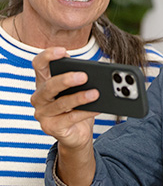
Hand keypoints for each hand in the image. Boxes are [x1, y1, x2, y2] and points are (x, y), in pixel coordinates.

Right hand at [31, 47, 98, 185]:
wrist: (76, 134)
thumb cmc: (77, 107)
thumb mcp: (79, 89)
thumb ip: (83, 78)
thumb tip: (101, 72)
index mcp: (44, 82)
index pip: (39, 65)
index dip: (48, 56)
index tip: (63, 51)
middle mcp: (39, 97)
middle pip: (49, 85)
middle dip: (66, 79)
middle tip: (84, 76)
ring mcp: (43, 113)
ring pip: (61, 103)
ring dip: (80, 98)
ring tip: (96, 93)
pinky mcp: (51, 127)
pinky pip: (70, 118)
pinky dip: (86, 112)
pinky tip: (98, 108)